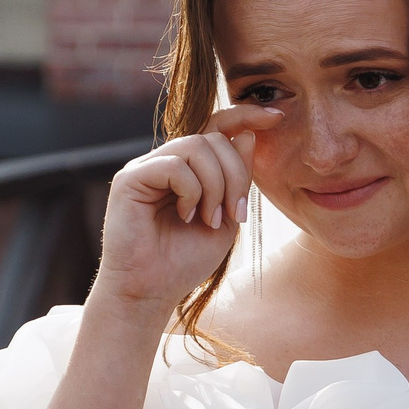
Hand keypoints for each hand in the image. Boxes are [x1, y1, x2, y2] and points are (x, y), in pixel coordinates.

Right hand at [90, 107, 283, 315]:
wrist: (150, 292)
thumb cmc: (184, 261)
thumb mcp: (226, 217)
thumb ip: (237, 178)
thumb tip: (248, 134)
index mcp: (189, 170)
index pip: (216, 128)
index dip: (246, 116)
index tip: (278, 117)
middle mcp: (166, 162)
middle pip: (213, 138)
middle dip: (235, 175)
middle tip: (234, 214)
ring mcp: (146, 168)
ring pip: (196, 147)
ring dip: (216, 185)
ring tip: (211, 220)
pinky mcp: (130, 179)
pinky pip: (174, 165)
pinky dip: (192, 191)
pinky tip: (187, 216)